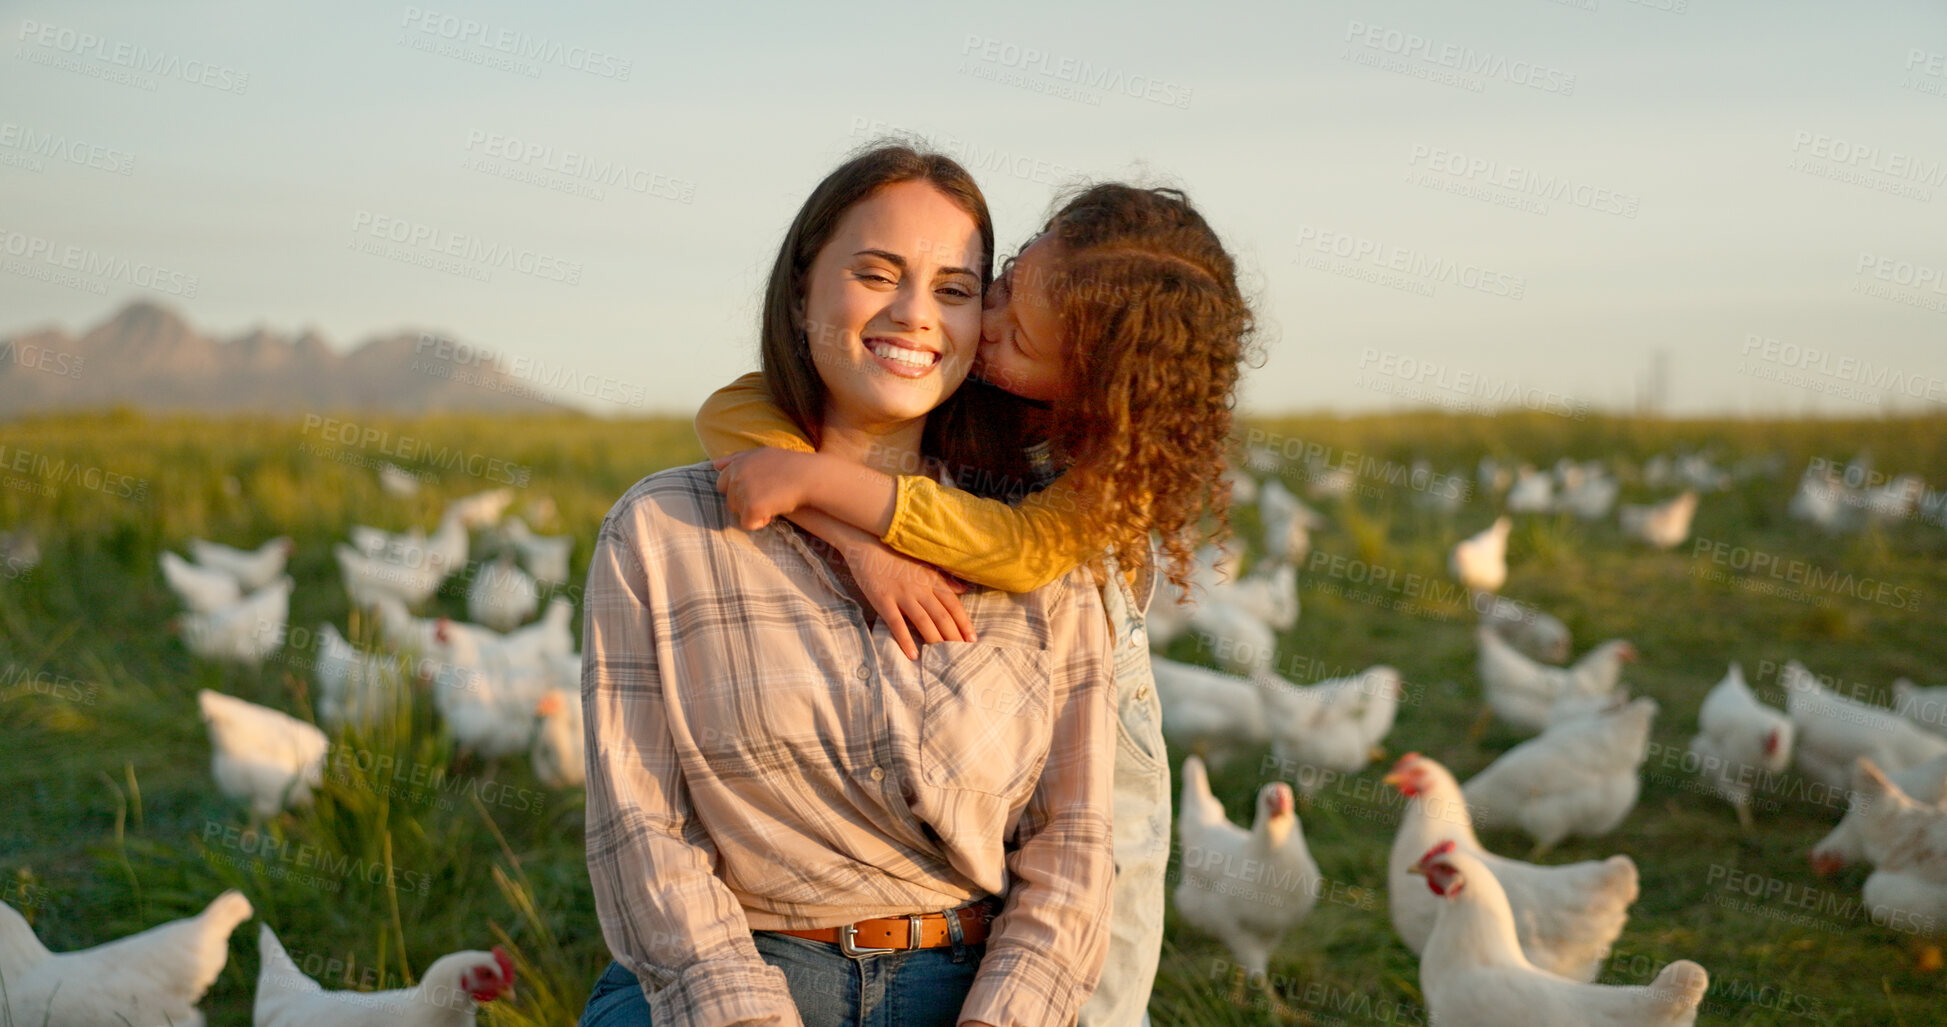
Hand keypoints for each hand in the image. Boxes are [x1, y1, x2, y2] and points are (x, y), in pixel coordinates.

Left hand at [713, 448, 814, 530]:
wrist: (809, 476)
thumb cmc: (791, 465)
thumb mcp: (762, 454)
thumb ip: (737, 459)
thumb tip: (715, 465)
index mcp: (738, 463)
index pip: (722, 484)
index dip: (739, 490)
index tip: (757, 490)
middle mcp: (736, 475)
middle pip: (730, 501)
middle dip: (745, 502)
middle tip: (768, 496)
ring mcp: (742, 491)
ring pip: (738, 512)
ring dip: (754, 512)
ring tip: (773, 501)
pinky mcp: (751, 507)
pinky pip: (748, 524)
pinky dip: (760, 522)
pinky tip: (774, 511)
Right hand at [839, 537, 975, 659]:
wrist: (868, 543)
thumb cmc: (897, 556)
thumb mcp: (924, 565)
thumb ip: (944, 579)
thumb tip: (965, 590)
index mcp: (931, 579)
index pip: (953, 604)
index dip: (964, 623)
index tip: (973, 640)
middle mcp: (920, 588)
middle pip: (942, 616)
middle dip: (954, 636)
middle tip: (963, 654)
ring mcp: (902, 594)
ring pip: (923, 620)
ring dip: (935, 640)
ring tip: (943, 659)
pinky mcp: (883, 600)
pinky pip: (896, 623)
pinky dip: (905, 639)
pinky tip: (912, 655)